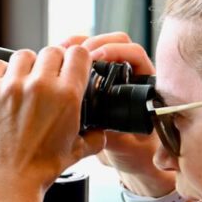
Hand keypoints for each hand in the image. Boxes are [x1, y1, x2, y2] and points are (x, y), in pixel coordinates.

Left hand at [0, 46, 104, 201]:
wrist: (5, 184)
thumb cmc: (39, 170)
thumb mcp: (76, 153)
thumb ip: (95, 137)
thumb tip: (101, 131)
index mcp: (66, 96)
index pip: (78, 54)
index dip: (77, 59)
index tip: (72, 66)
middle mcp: (39, 86)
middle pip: (51, 51)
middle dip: (53, 64)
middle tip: (48, 80)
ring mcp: (10, 87)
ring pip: (24, 55)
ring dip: (27, 66)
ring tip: (24, 84)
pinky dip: (0, 73)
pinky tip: (3, 86)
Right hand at [61, 33, 175, 194]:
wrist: (130, 160)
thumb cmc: (137, 153)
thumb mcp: (129, 148)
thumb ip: (120, 139)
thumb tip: (104, 128)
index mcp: (145, 86)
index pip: (135, 54)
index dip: (117, 51)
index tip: (99, 57)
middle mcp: (132, 75)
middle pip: (116, 42)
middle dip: (95, 41)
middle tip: (77, 53)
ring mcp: (113, 75)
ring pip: (98, 46)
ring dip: (79, 44)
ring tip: (62, 51)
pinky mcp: (95, 78)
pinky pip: (83, 58)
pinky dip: (69, 55)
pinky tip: (55, 60)